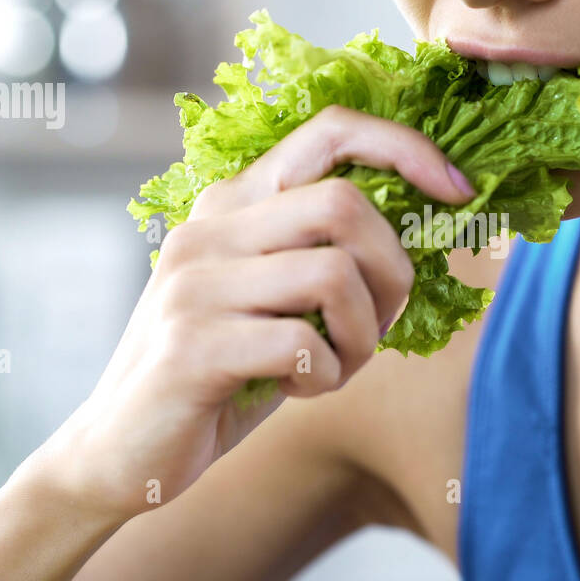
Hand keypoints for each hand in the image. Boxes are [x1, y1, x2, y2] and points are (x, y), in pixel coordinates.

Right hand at [25, 105, 477, 520]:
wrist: (121, 450)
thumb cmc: (220, 372)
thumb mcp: (273, 298)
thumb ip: (325, 256)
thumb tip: (426, 227)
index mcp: (233, 203)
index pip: (330, 130)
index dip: (407, 148)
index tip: (458, 192)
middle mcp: (209, 227)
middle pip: (345, 203)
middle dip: (392, 271)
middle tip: (376, 326)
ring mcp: (195, 283)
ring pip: (334, 274)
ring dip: (364, 336)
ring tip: (336, 366)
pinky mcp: (192, 345)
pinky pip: (305, 344)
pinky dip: (328, 376)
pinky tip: (300, 390)